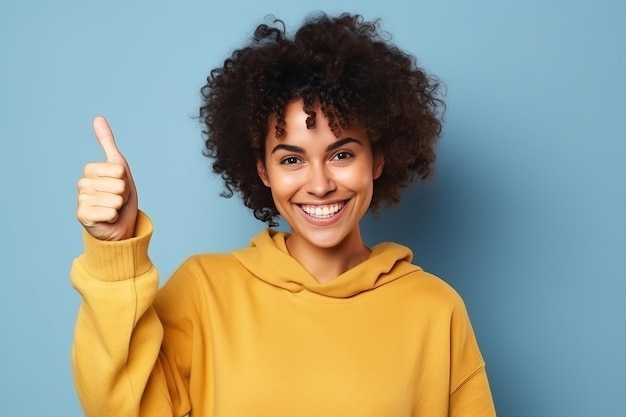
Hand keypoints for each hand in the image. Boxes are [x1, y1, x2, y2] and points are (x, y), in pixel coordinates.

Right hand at [76, 116, 137, 240]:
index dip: (125, 179)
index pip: (119, 169)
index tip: (120, 186)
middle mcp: (82, 184)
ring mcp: (81, 200)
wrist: (119, 224)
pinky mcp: (83, 216)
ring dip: (119, 206)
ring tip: (113, 209)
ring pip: (114, 199)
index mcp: (90, 170)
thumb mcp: (119, 167)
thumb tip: (97, 118)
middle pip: (118, 184)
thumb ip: (107, 143)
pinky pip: (109, 212)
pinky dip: (113, 217)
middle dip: (124, 194)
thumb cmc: (120, 196)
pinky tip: (107, 219)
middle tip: (117, 199)